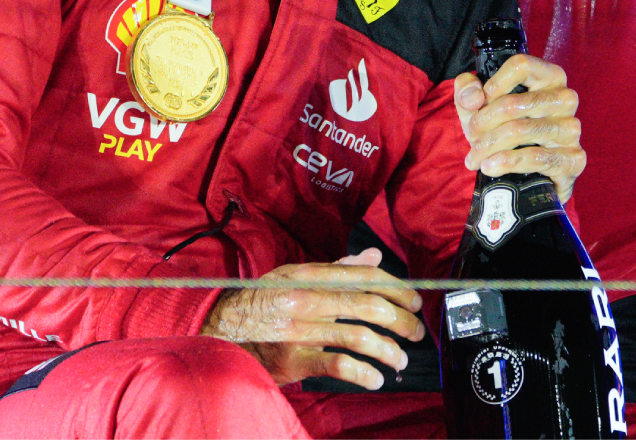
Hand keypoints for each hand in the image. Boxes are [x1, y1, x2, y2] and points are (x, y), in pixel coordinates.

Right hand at [200, 249, 423, 389]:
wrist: (220, 331)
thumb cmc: (260, 303)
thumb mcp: (292, 275)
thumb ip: (335, 268)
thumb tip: (372, 256)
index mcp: (309, 275)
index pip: (365, 277)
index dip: (397, 287)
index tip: (414, 299)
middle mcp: (308, 299)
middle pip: (369, 305)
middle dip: (402, 319)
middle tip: (416, 331)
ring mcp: (302, 330)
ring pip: (359, 336)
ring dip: (388, 349)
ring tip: (399, 359)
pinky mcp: (295, 359)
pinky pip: (338, 366)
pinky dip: (363, 373)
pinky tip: (376, 378)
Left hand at [455, 53, 586, 201]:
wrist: (531, 176)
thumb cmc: (505, 130)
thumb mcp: (481, 107)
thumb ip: (467, 91)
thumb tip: (473, 97)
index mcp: (548, 76)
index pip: (521, 65)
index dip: (494, 83)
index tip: (480, 101)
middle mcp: (565, 98)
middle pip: (514, 103)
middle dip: (483, 122)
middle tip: (471, 136)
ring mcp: (571, 128)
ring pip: (520, 130)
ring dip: (489, 146)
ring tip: (475, 157)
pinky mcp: (573, 158)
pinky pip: (535, 157)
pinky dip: (506, 162)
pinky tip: (490, 167)